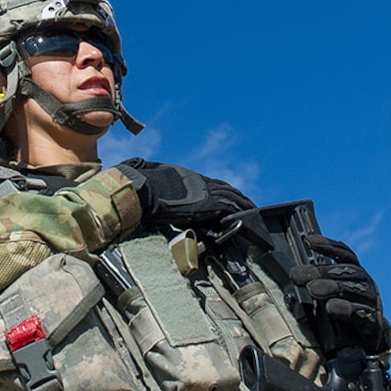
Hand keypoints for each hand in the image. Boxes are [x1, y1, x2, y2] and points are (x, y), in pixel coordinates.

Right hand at [115, 160, 254, 231]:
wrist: (139, 190)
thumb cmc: (136, 184)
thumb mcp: (147, 176)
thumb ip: (153, 177)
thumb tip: (143, 171)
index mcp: (187, 176)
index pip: (211, 183)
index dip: (223, 191)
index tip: (229, 197)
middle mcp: (199, 181)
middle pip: (226, 188)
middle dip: (238, 196)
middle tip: (249, 205)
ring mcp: (204, 192)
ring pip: (233, 197)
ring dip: (244, 205)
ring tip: (253, 213)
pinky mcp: (208, 204)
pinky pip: (231, 208)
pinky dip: (241, 213)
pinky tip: (247, 219)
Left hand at [288, 234, 390, 351]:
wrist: (367, 346)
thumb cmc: (346, 315)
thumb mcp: (331, 297)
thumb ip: (317, 284)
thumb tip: (294, 274)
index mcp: (357, 276)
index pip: (345, 255)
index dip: (329, 245)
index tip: (308, 240)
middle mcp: (366, 286)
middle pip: (348, 271)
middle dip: (322, 271)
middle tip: (298, 275)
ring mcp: (372, 304)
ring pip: (355, 290)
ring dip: (332, 287)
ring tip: (312, 289)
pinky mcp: (373, 325)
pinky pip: (362, 314)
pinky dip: (346, 309)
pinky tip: (331, 307)